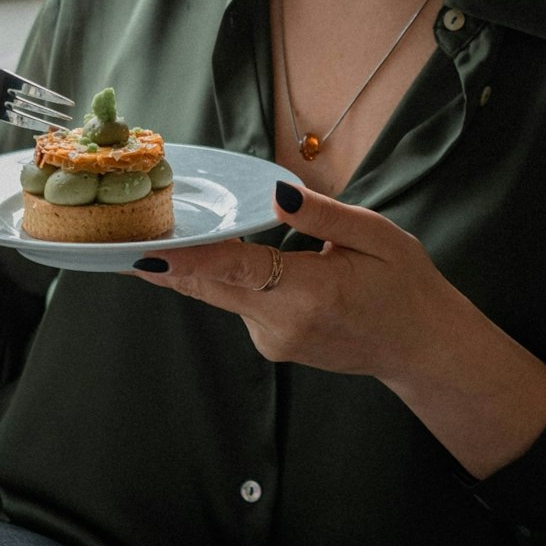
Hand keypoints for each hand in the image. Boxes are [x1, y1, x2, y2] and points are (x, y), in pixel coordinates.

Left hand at [133, 181, 446, 378]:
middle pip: (213, 286)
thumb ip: (323, 216)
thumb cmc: (404, 286)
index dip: (190, 260)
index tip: (146, 255)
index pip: (238, 271)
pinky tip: (233, 256)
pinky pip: (239, 304)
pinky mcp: (272, 346)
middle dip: (168, 262)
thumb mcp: (376, 237)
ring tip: (168, 233)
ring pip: (223, 294)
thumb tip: (278, 195)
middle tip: (124, 234)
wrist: (421, 349)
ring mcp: (275, 342)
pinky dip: (229, 279)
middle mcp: (283, 324)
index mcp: (311, 293)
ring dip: (202, 265)